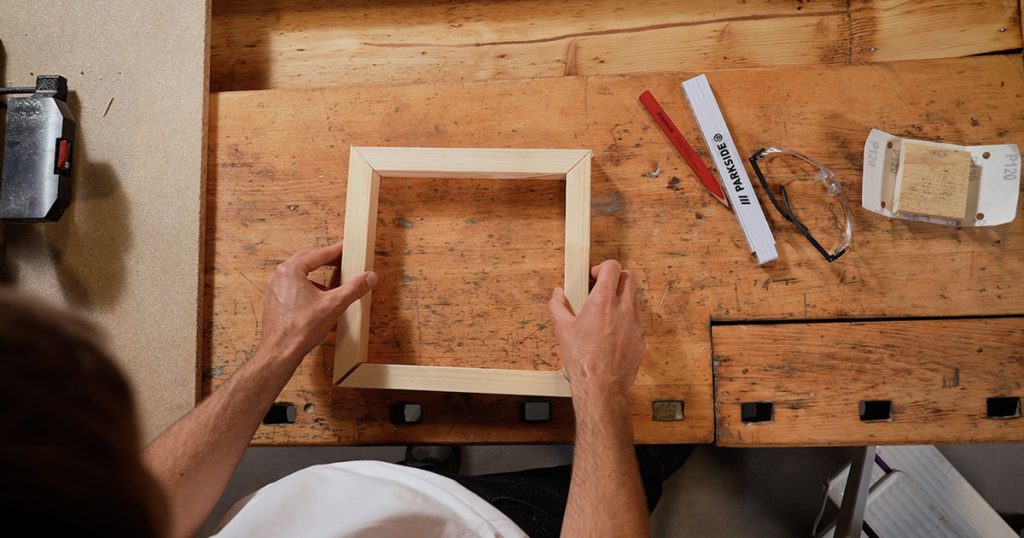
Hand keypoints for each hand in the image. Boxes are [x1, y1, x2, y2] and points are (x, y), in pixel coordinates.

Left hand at [259, 242, 376, 361]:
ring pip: (298, 275)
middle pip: (306, 261)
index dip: (335, 251)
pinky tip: (317, 299)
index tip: (345, 248)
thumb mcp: (334, 305)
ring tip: (331, 284)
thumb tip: (369, 277)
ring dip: (316, 276)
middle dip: (325, 260)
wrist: (280, 353)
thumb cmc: (300, 330)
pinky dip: (307, 288)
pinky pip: (292, 287)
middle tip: (340, 260)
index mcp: (291, 271)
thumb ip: (354, 288)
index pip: (318, 254)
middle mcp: (279, 276)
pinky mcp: (273, 302)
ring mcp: (273, 289)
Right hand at [548, 259, 645, 404]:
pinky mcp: (641, 338)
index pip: (612, 267)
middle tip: (603, 288)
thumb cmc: (582, 360)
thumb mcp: (562, 330)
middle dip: (616, 277)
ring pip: (634, 297)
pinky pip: (636, 320)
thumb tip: (557, 295)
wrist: (601, 386)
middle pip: (629, 277)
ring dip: (622, 297)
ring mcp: (635, 323)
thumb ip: (558, 306)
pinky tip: (612, 332)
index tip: (594, 277)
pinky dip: (626, 318)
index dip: (602, 267)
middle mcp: (623, 308)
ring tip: (606, 311)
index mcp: (603, 301)